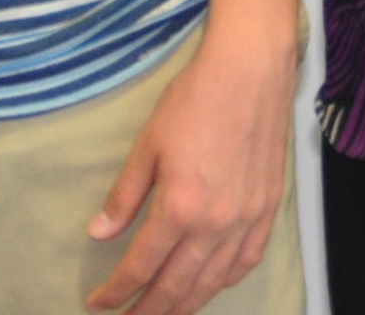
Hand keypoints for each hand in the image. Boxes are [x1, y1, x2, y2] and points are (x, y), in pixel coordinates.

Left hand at [85, 23, 297, 314]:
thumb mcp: (148, 145)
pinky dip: (223, 283)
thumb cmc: (193, 101)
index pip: (141, 266)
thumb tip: (98, 233)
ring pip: (212, 284)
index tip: (97, 303)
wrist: (250, 74)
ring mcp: (246, 223)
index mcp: (180, 208)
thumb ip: (124, 196)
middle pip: (176, 287)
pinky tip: (209, 286)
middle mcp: (215, 226)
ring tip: (163, 312)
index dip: (116, 291)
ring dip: (184, 305)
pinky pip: (244, 264)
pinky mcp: (267, 213)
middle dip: (148, 310)